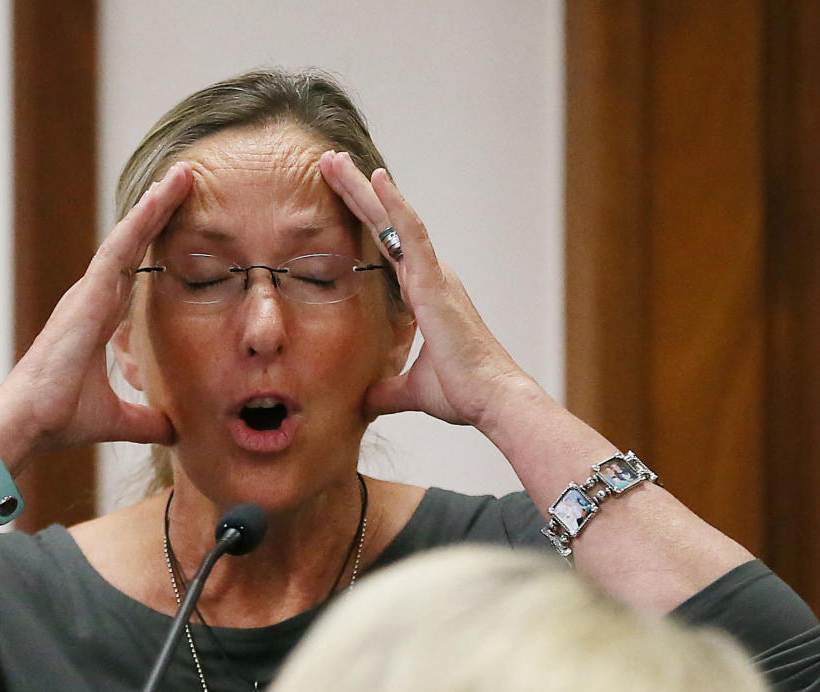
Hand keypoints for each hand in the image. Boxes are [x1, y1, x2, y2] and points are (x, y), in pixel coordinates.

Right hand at [0, 162, 191, 454]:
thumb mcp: (117, 419)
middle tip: (184, 179)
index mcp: (98, 319)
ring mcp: (87, 293)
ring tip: (181, 176)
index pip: (133, 271)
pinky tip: (161, 196)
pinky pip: (119, 249)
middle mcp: (91, 298)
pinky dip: (141, 221)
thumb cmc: (60, 418)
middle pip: (132, 245)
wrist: (29, 422)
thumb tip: (173, 430)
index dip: (153, 243)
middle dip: (157, 212)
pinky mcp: (87, 296)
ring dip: (154, 206)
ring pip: (127, 238)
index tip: (176, 218)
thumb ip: (145, 420)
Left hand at [319, 151, 526, 430]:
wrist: (490, 399)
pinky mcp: (435, 281)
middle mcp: (430, 275)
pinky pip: (412, 234)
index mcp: (424, 293)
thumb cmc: (462, 392)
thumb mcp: (411, 390)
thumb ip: (387, 391)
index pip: (386, 247)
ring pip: (394, 219)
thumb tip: (363, 403)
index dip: (363, 219)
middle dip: (356, 192)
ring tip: (337, 160)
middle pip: (385, 224)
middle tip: (329, 161)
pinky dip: (394, 205)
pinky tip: (377, 178)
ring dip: (365, 188)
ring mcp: (433, 274)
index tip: (338, 192)